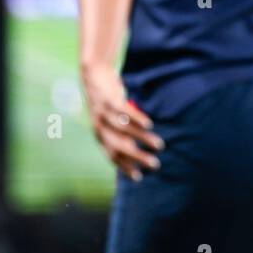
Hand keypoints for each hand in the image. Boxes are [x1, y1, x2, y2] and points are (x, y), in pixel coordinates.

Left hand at [81, 63, 164, 179]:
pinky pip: (124, 111)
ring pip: (124, 130)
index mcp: (100, 135)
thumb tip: (137, 149)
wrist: (93, 75)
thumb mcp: (109, 120)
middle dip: (137, 157)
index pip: (112, 156)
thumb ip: (120, 133)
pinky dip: (137, 119)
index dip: (124, 167)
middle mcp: (100, 127)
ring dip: (142, 139)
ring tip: (159, 146)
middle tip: (155, 165)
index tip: (139, 177)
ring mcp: (103, 113)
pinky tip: (149, 124)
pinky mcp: (109, 99)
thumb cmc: (106, 102)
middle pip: (119, 146)